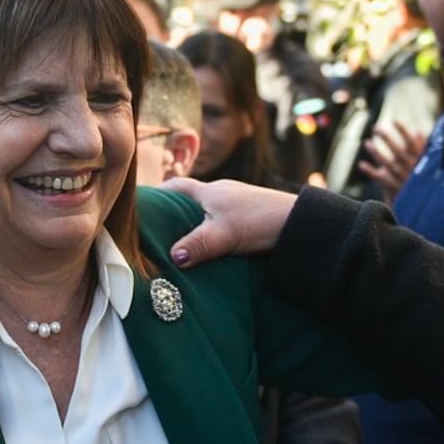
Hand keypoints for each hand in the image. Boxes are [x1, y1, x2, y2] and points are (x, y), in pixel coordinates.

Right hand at [158, 177, 299, 267]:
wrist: (301, 224)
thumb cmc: (260, 221)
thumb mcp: (224, 235)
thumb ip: (197, 245)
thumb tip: (173, 257)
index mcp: (210, 191)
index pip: (177, 186)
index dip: (158, 193)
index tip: (142, 205)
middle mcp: (222, 193)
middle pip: (190, 199)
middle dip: (173, 212)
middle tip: (156, 230)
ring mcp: (237, 204)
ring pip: (208, 211)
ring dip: (194, 224)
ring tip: (180, 244)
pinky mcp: (250, 217)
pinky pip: (223, 221)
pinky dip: (213, 231)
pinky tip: (212, 247)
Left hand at [356, 119, 427, 202]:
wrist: (421, 204)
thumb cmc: (422, 180)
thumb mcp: (426, 163)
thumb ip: (421, 148)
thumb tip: (418, 131)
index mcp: (419, 161)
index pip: (411, 143)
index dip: (403, 132)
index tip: (395, 121)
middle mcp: (409, 168)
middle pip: (397, 151)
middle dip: (386, 138)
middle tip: (376, 128)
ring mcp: (400, 178)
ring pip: (387, 163)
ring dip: (376, 152)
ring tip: (367, 143)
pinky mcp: (393, 187)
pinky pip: (380, 179)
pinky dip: (371, 172)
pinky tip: (361, 165)